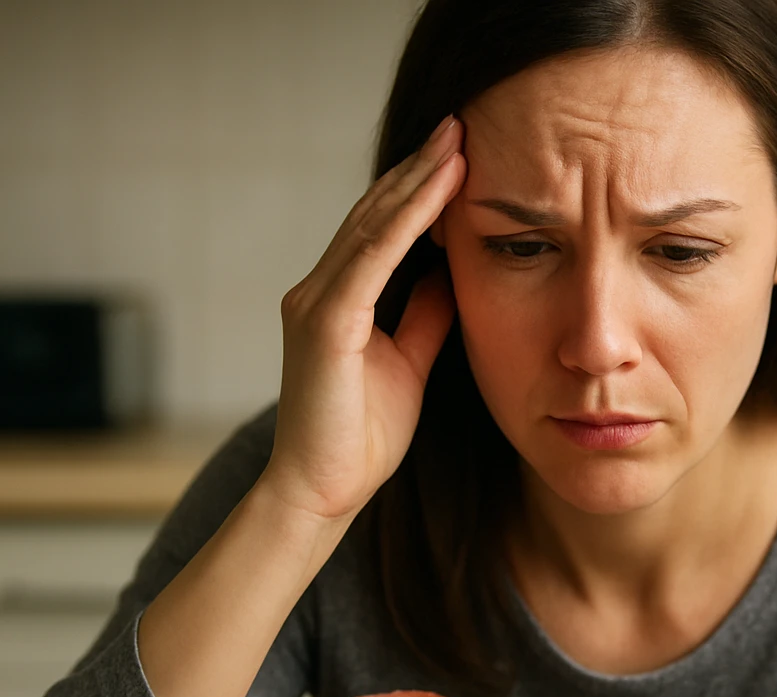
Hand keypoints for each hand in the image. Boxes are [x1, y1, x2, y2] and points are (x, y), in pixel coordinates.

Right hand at [260, 115, 467, 522]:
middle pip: (375, 213)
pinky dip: (407, 220)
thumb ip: (423, 316)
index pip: (380, 229)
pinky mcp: (325, 323)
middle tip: (459, 124)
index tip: (459, 152)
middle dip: (419, 168)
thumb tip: (450, 273)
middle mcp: (318, 289)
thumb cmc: (360, 437)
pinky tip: (439, 190)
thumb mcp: (409, 363)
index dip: (418, 189)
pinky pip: (371, 258)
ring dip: (417, 180)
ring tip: (456, 140)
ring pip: (372, 224)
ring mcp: (316, 302)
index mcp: (337, 299)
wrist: (322, 492)